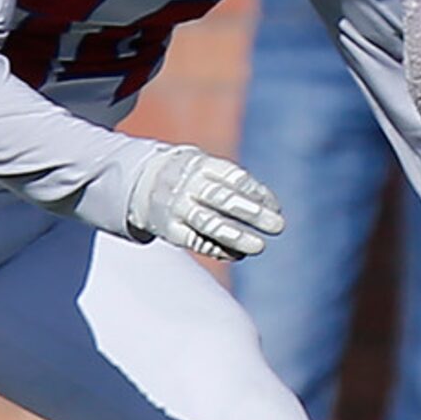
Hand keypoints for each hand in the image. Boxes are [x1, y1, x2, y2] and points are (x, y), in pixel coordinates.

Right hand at [126, 144, 284, 260]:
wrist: (142, 182)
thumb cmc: (192, 177)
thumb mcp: (209, 168)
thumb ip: (236, 184)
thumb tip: (272, 206)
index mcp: (201, 165)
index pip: (234, 178)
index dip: (257, 193)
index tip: (276, 208)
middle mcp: (188, 185)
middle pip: (223, 199)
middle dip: (253, 214)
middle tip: (278, 226)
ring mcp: (177, 207)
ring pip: (209, 223)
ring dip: (236, 236)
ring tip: (259, 246)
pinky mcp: (169, 229)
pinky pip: (196, 241)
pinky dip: (218, 248)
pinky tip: (237, 254)